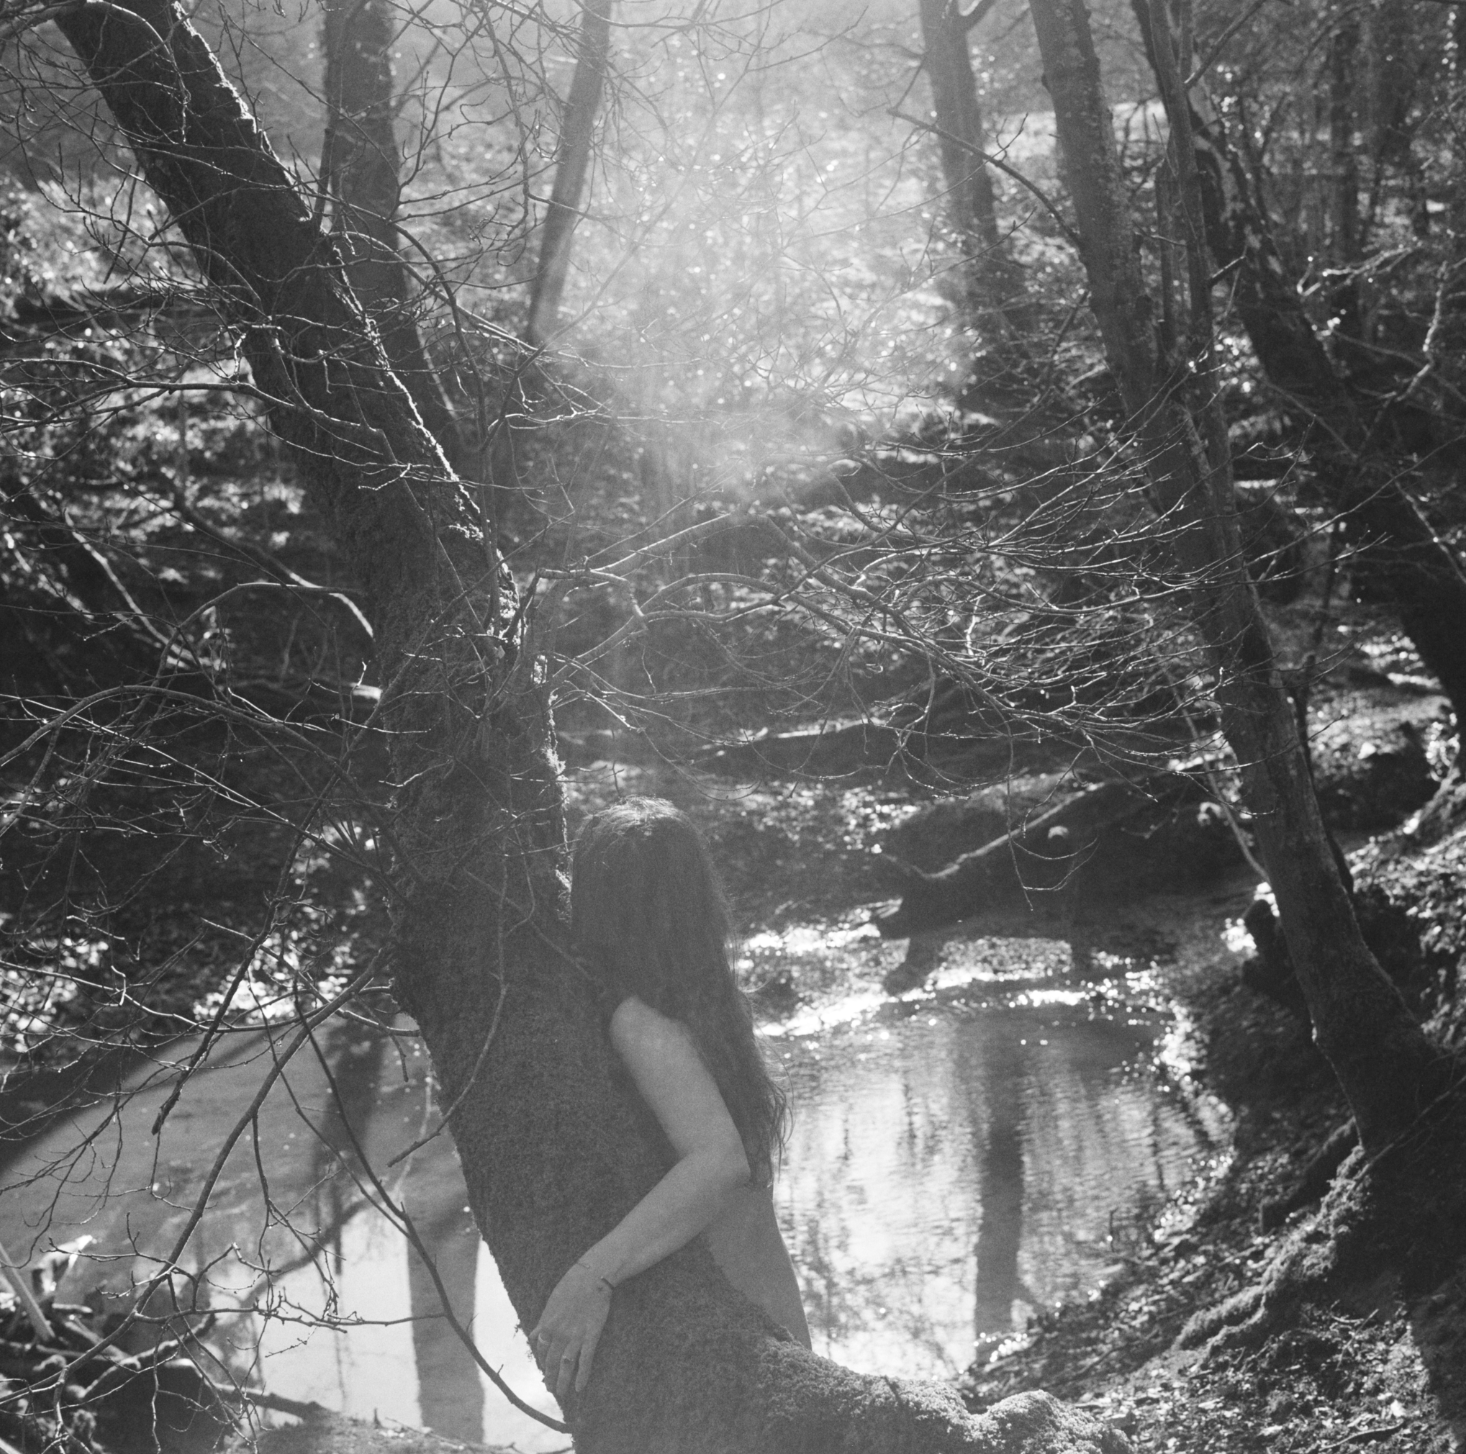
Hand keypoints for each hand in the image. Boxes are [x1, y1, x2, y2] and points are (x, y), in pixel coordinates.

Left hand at [528, 1259, 613, 1405]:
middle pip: (550, 1362)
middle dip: (549, 1378)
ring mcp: (575, 1336)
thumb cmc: (572, 1283)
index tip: (544, 1371)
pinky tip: (580, 1389)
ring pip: (565, 1366)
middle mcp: (558, 1334)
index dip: (542, 1363)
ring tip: (561, 1394)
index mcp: (547, 1325)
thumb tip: (534, 1335)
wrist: (592, 1275)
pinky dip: (582, 1376)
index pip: (540, 1351)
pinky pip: (585, 1360)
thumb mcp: (551, 1302)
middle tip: (551, 1390)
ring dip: (562, 1382)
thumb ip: (543, 1321)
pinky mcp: (591, 1335)